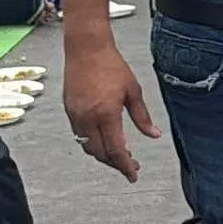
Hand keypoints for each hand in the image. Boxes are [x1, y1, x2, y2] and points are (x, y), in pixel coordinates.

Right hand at [63, 37, 156, 180]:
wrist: (86, 48)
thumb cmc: (110, 65)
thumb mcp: (133, 91)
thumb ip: (142, 117)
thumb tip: (153, 134)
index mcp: (106, 114)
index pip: (116, 150)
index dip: (125, 166)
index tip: (133, 175)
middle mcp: (88, 118)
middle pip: (100, 153)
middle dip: (115, 164)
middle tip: (130, 165)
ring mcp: (76, 115)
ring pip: (88, 147)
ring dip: (103, 155)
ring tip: (118, 155)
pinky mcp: (69, 111)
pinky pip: (79, 135)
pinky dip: (92, 143)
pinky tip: (103, 140)